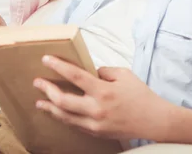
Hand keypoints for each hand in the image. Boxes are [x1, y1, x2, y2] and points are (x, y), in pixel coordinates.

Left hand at [33, 55, 172, 139]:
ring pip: (65, 117)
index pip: (75, 76)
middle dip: (47, 90)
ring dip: (50, 108)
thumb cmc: (140, 95)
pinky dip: (64, 117)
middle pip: (63, 100)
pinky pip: (75, 125)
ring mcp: (95, 123)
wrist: (154, 121)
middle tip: (37, 82)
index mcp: (104, 91)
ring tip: (40, 102)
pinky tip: (57, 112)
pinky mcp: (96, 132)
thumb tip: (88, 72)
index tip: (46, 59)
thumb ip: (103, 71)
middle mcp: (97, 109)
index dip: (58, 67)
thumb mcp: (123, 74)